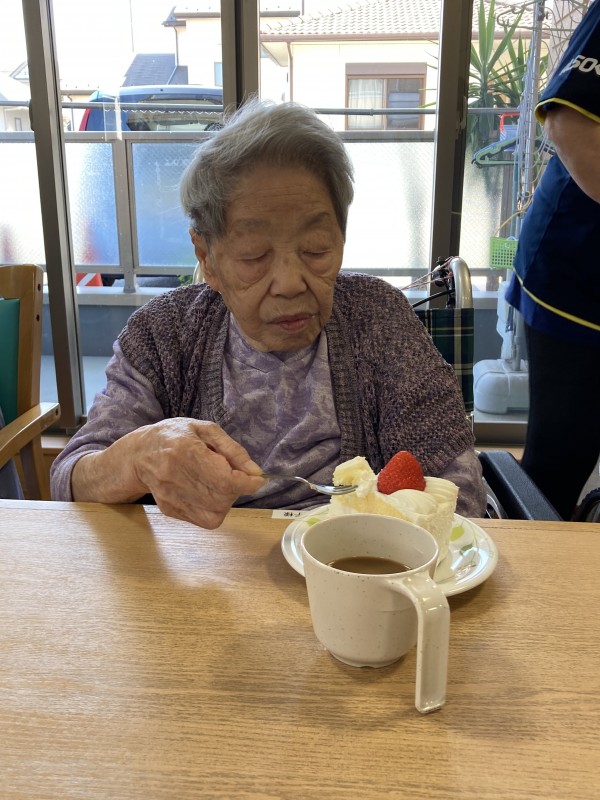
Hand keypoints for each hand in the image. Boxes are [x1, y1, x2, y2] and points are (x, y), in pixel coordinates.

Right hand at [72, 419, 265, 528]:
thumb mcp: (205, 429)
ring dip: (227, 500)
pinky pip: (205, 520)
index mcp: (185, 450)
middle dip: (237, 488)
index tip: (257, 479)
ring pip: (216, 512)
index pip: (224, 478)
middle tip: (234, 474)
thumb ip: (233, 449)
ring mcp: (170, 496)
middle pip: (222, 497)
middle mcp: (174, 476)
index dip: (247, 483)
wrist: (139, 453)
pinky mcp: (170, 510)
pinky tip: (208, 492)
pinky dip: (216, 509)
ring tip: (218, 481)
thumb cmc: (175, 436)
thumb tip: (255, 472)